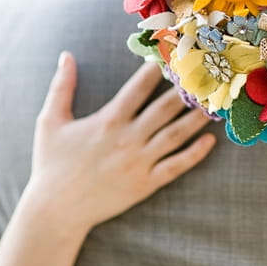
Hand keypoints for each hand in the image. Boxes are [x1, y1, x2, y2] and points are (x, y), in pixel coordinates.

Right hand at [26, 53, 215, 233]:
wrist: (56, 210)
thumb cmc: (51, 163)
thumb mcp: (50, 121)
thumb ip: (62, 86)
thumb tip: (66, 55)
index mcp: (108, 121)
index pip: (137, 89)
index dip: (155, 70)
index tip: (172, 55)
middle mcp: (128, 139)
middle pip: (164, 109)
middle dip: (185, 90)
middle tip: (204, 74)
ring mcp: (139, 163)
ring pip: (176, 135)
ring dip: (197, 119)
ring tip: (215, 104)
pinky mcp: (146, 184)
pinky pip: (176, 166)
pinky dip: (195, 154)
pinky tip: (210, 141)